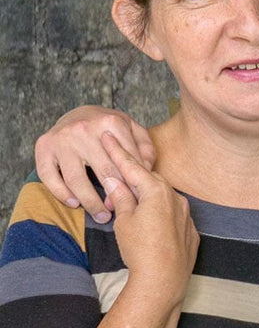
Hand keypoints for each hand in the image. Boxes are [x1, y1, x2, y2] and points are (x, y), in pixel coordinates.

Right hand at [35, 106, 155, 222]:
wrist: (78, 112)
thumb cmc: (110, 128)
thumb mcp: (132, 130)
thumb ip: (144, 150)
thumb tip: (146, 172)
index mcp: (111, 123)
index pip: (126, 162)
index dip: (133, 186)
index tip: (136, 203)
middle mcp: (85, 129)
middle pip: (104, 172)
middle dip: (114, 197)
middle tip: (120, 213)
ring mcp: (62, 138)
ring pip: (76, 180)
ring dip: (90, 203)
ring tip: (101, 216)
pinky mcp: (43, 146)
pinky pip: (49, 176)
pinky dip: (61, 194)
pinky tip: (74, 203)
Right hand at [105, 137, 197, 308]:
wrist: (163, 282)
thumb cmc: (140, 251)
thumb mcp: (124, 221)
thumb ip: (121, 197)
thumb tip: (115, 181)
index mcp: (157, 191)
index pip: (132, 166)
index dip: (118, 151)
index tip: (108, 134)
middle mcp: (176, 198)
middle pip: (150, 180)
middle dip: (133, 177)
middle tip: (116, 172)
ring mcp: (187, 215)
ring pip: (164, 198)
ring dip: (148, 197)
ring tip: (131, 202)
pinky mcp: (191, 232)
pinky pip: (174, 216)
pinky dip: (162, 215)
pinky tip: (151, 224)